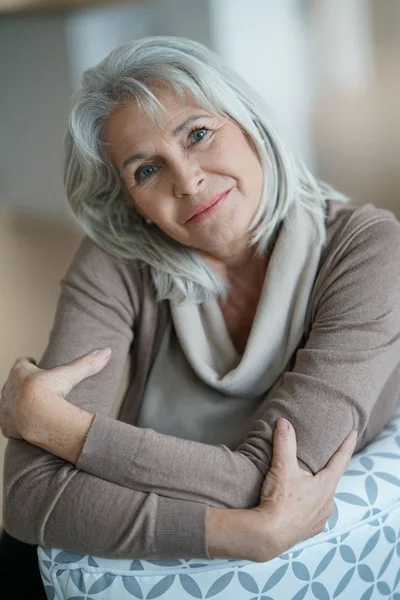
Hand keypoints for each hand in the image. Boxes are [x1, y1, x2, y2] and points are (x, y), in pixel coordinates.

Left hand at [0, 348, 111, 443]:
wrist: (34, 417)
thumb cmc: (49, 391)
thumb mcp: (69, 374)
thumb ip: (87, 363)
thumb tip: (107, 351)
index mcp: (21, 372)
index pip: (22, 363)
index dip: (28, 363)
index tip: (33, 362)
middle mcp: (9, 387)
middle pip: (14, 382)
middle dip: (22, 384)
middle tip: (36, 386)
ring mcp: (5, 407)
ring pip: (9, 402)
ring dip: (17, 403)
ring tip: (31, 406)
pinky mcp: (5, 425)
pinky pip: (8, 422)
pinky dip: (15, 423)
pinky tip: (24, 425)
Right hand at [251, 418, 356, 561]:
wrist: (268, 535)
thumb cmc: (279, 500)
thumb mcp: (282, 467)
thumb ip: (285, 443)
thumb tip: (284, 423)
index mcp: (326, 486)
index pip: (341, 460)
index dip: (347, 444)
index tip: (353, 433)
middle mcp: (328, 503)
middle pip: (329, 480)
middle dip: (325, 470)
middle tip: (320, 459)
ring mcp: (320, 519)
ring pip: (321, 498)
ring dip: (314, 489)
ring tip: (304, 483)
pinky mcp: (309, 530)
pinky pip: (312, 513)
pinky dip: (307, 504)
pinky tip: (297, 503)